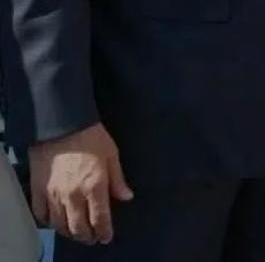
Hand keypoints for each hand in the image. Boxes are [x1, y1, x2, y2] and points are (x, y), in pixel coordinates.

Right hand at [29, 123, 132, 244]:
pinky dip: (49, 222)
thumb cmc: (91, 137)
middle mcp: (73, 195)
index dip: (104, 232)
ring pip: (60, 225)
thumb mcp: (112, 154)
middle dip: (88, 236)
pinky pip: (41, 215)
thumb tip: (126, 197)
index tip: (106, 237)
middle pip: (79, 227)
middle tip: (93, 238)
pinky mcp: (38, 190)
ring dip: (70, 232)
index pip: (100, 219)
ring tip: (77, 232)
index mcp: (94, 186)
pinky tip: (57, 221)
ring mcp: (53, 194)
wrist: (61, 125)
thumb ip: (118, 179)